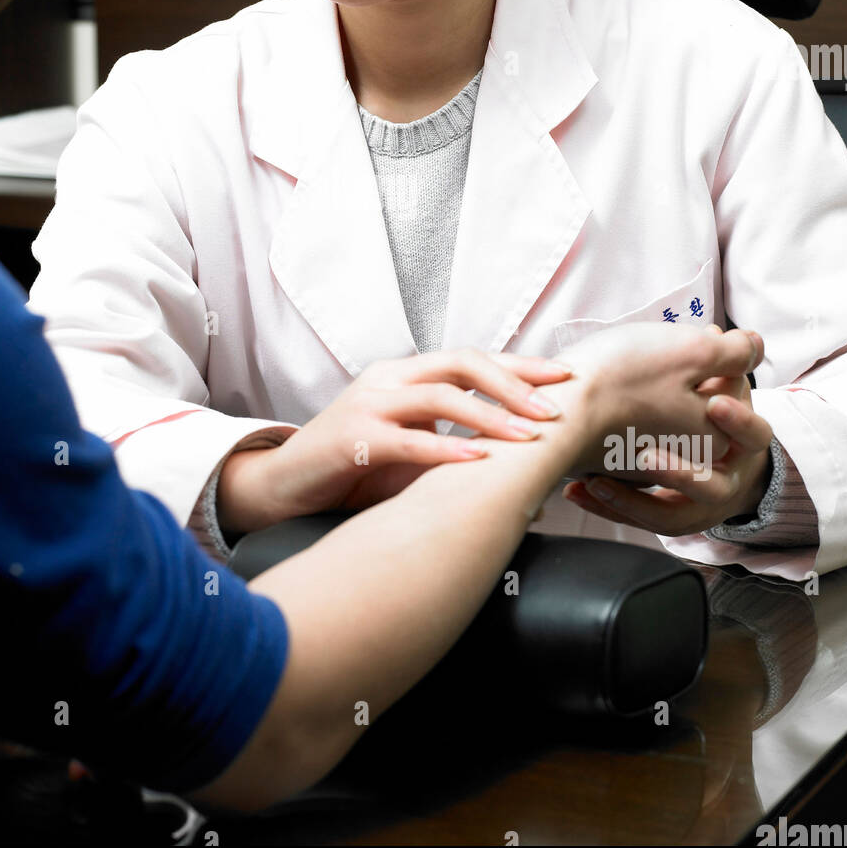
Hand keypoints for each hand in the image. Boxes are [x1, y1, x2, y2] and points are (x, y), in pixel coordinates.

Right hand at [217, 348, 575, 530]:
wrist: (282, 488)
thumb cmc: (352, 473)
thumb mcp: (411, 454)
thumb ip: (455, 450)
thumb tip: (521, 471)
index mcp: (406, 376)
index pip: (472, 359)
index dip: (520, 365)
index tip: (564, 378)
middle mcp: (389, 379)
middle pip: (462, 363)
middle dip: (515, 383)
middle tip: (555, 408)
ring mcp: (368, 405)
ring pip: (440, 395)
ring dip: (490, 416)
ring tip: (529, 437)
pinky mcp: (352, 439)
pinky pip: (407, 440)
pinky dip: (445, 450)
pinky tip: (477, 462)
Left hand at [564, 325, 774, 535]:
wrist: (719, 462)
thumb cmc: (716, 413)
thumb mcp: (726, 387)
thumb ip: (725, 365)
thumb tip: (728, 333)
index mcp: (746, 445)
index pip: (752, 436)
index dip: (737, 422)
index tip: (714, 404)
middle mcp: (725, 483)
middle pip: (711, 490)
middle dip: (680, 473)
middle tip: (645, 456)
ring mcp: (696, 508)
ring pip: (669, 517)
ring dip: (632, 499)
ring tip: (597, 482)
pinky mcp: (665, 518)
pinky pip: (635, 520)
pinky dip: (606, 506)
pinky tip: (578, 490)